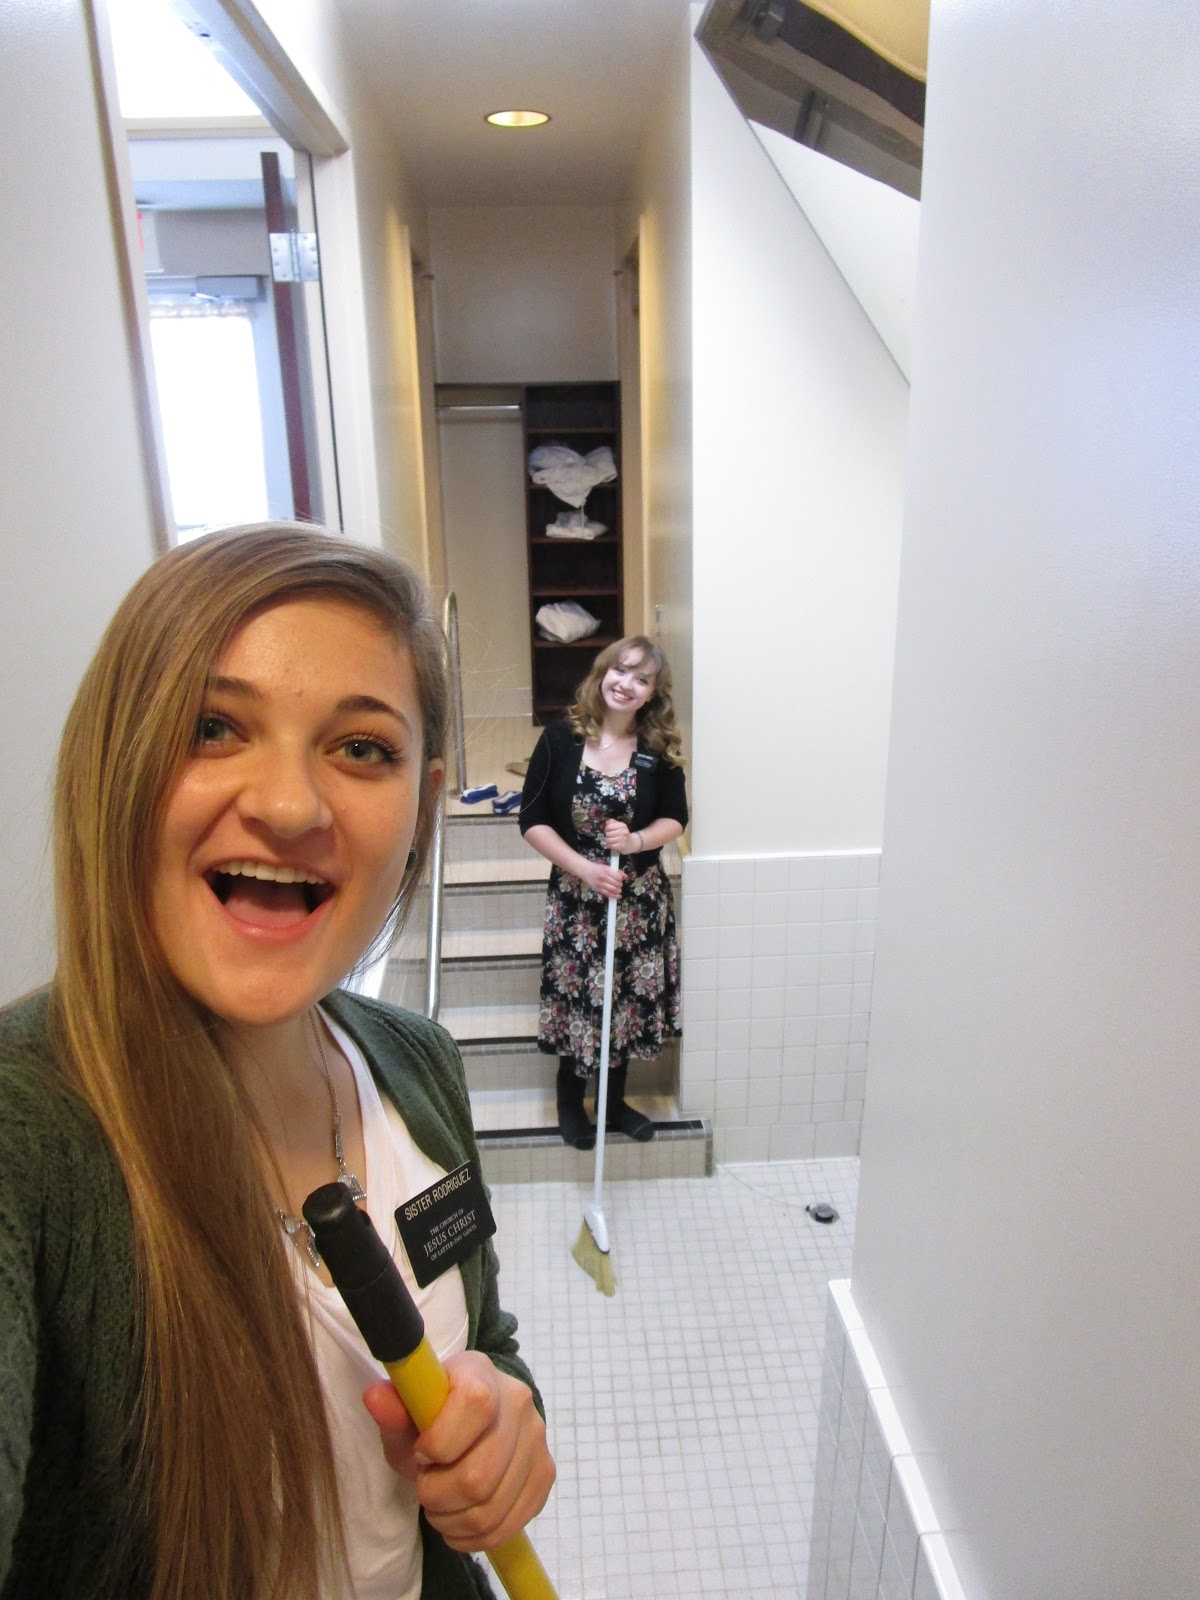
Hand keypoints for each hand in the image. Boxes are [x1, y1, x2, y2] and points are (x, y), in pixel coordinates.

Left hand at [362, 1353, 554, 1551]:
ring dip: (452, 1521)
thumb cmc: (433, 1417)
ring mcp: (537, 1440)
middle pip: (478, 1476)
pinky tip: (459, 1521)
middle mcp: (518, 1403)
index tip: (421, 1452)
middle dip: (437, 1495)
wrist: (474, 1421)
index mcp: (482, 1375)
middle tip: (425, 1488)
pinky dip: (475, 1537)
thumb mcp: (407, 1412)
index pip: (475, 1406)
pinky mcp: (545, 1474)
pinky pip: (508, 1526)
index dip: (440, 1442)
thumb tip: (374, 1399)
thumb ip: (392, 1409)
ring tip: (439, 1507)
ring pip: (490, 1509)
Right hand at [584, 857, 624, 898]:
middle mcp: (603, 877)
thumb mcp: (606, 866)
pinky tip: (618, 896)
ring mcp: (600, 884)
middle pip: (616, 884)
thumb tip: (625, 876)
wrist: (585, 870)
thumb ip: (616, 871)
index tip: (622, 879)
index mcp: (606, 870)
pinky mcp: (598, 889)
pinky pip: (608, 894)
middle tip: (620, 884)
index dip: (621, 879)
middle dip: (620, 885)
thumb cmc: (596, 868)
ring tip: (619, 889)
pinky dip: (614, 896)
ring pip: (613, 890)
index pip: (618, 877)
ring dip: (618, 890)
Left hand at [603, 820, 635, 853]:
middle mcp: (623, 832)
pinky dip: (609, 845)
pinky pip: (611, 845)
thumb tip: (605, 822)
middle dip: (606, 835)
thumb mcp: (620, 826)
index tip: (607, 830)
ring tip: (610, 840)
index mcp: (622, 825)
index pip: (609, 826)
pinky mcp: (621, 846)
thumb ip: (612, 822)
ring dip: (607, 841)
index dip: (606, 829)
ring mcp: (623, 839)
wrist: (632, 843)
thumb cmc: (624, 834)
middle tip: (608, 836)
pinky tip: (611, 844)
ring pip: (608, 840)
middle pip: (608, 833)